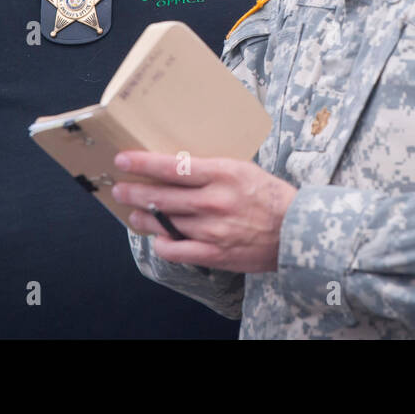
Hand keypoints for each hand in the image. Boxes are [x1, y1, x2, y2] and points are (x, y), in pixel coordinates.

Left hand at [112, 151, 297, 273]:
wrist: (295, 230)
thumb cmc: (268, 195)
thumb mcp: (241, 169)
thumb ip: (210, 168)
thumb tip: (174, 164)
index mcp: (222, 174)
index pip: (172, 166)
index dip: (142, 163)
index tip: (122, 160)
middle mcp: (214, 201)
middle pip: (161, 195)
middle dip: (133, 191)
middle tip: (119, 188)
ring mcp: (213, 229)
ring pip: (165, 222)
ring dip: (143, 217)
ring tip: (133, 212)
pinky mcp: (214, 253)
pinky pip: (176, 250)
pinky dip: (162, 244)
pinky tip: (158, 238)